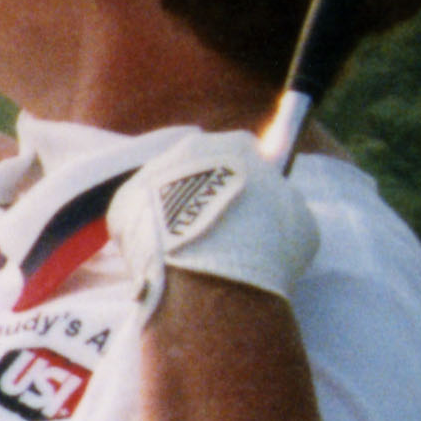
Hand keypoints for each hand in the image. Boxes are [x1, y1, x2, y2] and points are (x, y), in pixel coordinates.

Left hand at [109, 132, 319, 308]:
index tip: (248, 206)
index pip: (242, 152)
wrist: (213, 275)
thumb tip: (273, 210)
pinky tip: (161, 261)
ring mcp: (152, 173)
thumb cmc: (267, 250)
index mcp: (237, 145)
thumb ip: (281, 206)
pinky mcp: (123, 203)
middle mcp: (190, 149)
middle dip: (205, 194)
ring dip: (173, 215)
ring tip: (187, 253)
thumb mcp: (297, 223)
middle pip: (197, 168)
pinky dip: (147, 237)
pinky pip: (137, 217)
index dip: (246, 180)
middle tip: (216, 232)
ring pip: (164, 192)